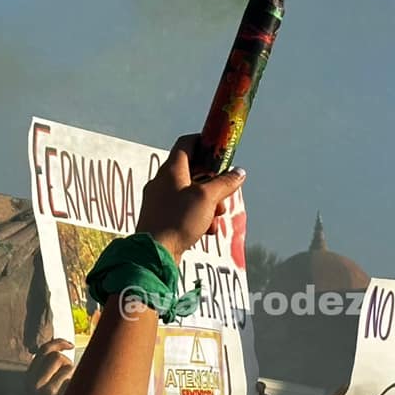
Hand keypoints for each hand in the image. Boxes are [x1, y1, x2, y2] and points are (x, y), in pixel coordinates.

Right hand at [27, 339, 74, 394]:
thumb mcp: (46, 385)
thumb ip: (50, 368)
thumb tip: (62, 348)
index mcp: (30, 376)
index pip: (43, 350)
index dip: (58, 343)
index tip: (71, 345)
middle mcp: (33, 383)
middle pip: (56, 357)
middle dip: (68, 363)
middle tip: (71, 376)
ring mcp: (43, 391)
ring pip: (67, 369)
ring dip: (73, 376)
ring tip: (70, 391)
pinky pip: (72, 382)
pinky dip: (76, 387)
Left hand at [137, 139, 245, 261]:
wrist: (155, 253)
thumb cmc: (178, 220)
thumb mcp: (207, 199)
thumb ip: (224, 183)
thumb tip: (239, 172)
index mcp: (171, 170)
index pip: (187, 143)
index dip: (205, 142)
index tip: (220, 149)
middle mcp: (163, 182)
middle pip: (193, 171)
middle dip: (213, 183)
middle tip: (224, 194)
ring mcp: (160, 201)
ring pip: (191, 194)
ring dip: (208, 204)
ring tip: (215, 218)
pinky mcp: (162, 218)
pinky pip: (184, 211)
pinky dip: (198, 217)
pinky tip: (206, 231)